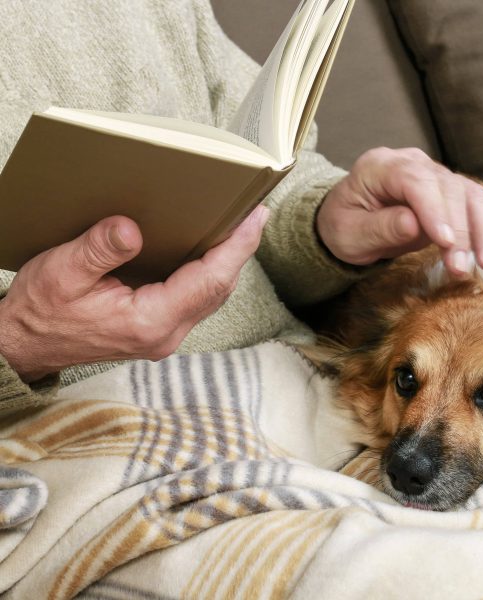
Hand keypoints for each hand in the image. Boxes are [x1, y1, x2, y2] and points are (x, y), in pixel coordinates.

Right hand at [0, 206, 268, 381]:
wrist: (27, 345)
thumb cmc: (42, 312)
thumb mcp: (61, 273)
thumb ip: (100, 250)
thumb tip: (132, 228)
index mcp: (148, 321)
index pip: (208, 281)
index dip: (236, 248)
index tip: (255, 218)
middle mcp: (166, 333)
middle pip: (218, 289)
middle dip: (240, 250)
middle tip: (254, 213)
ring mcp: (166, 334)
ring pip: (212, 295)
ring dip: (229, 262)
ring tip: (241, 227)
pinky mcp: (161, 328)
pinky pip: (197, 298)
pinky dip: (210, 273)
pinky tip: (211, 251)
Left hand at [316, 147, 482, 274]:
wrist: (349, 221)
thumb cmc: (344, 227)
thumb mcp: (349, 234)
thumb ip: (380, 228)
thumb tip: (413, 225)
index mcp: (379, 166)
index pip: (414, 182)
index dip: (434, 211)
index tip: (445, 242)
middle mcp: (411, 163)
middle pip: (448, 188)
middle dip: (461, 229)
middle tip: (465, 267)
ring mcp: (432, 175)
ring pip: (469, 195)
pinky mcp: (448, 192)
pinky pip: (475, 206)